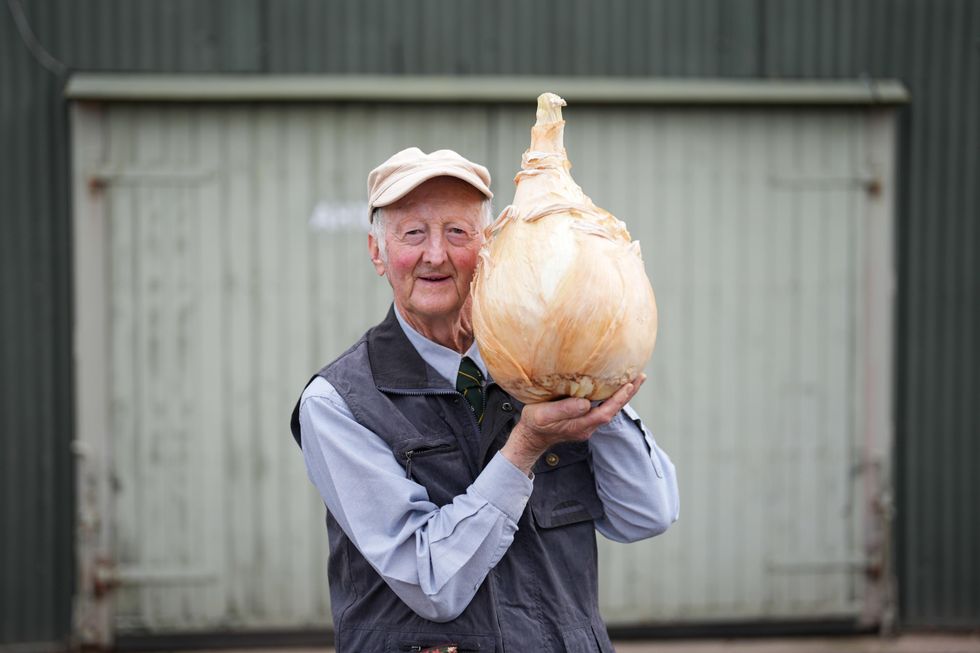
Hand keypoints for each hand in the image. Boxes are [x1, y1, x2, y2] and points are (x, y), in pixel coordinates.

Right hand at [501, 374, 645, 474]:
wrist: (530, 438)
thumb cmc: (534, 424)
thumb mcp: (543, 415)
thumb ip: (564, 410)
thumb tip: (585, 403)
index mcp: (580, 425)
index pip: (606, 412)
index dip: (619, 399)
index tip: (630, 385)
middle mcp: (587, 426)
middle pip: (613, 410)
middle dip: (627, 394)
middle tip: (640, 376)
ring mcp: (586, 424)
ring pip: (608, 408)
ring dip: (621, 395)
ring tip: (633, 378)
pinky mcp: (582, 420)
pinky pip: (601, 408)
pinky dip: (611, 397)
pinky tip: (614, 387)